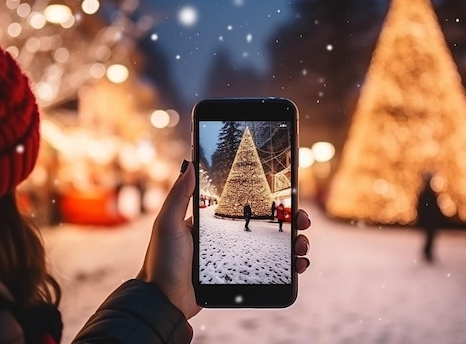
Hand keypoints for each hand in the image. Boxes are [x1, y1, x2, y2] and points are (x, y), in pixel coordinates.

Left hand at [137, 160, 311, 318]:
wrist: (165, 301)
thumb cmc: (162, 261)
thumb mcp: (168, 223)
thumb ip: (179, 195)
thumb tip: (190, 164)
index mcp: (213, 223)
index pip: (249, 206)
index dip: (270, 201)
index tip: (287, 196)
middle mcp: (228, 239)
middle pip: (268, 225)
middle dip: (291, 221)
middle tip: (303, 220)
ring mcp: (236, 259)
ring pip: (275, 248)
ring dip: (295, 243)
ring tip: (302, 244)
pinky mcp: (242, 277)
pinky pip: (272, 270)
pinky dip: (290, 267)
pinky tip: (298, 265)